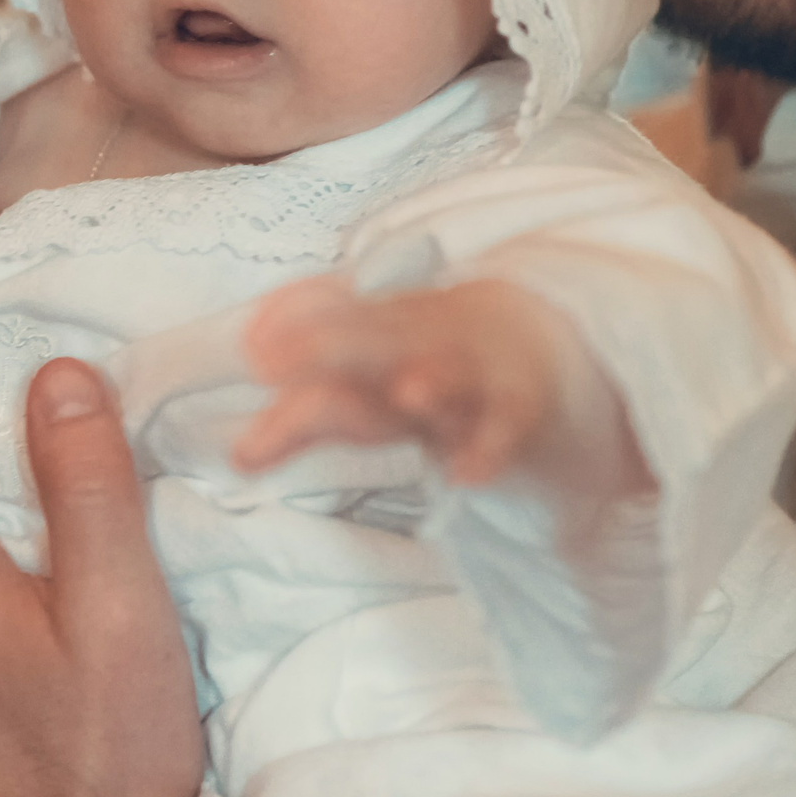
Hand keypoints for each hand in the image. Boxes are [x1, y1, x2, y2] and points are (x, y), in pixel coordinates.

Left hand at [235, 276, 643, 492]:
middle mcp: (424, 347)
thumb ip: (310, 377)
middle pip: (376, 343)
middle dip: (330, 346)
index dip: (294, 329)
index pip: (332, 321)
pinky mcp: (517, 416)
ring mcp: (473, 379)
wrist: (553, 343)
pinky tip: (464, 475)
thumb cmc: (441, 355)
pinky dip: (488, 451)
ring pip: (447, 378)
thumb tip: (243, 395)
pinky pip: (504, 433)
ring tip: (403, 393)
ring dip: (428, 382)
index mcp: (384, 328)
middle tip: (272, 361)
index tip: (252, 349)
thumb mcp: (378, 355)